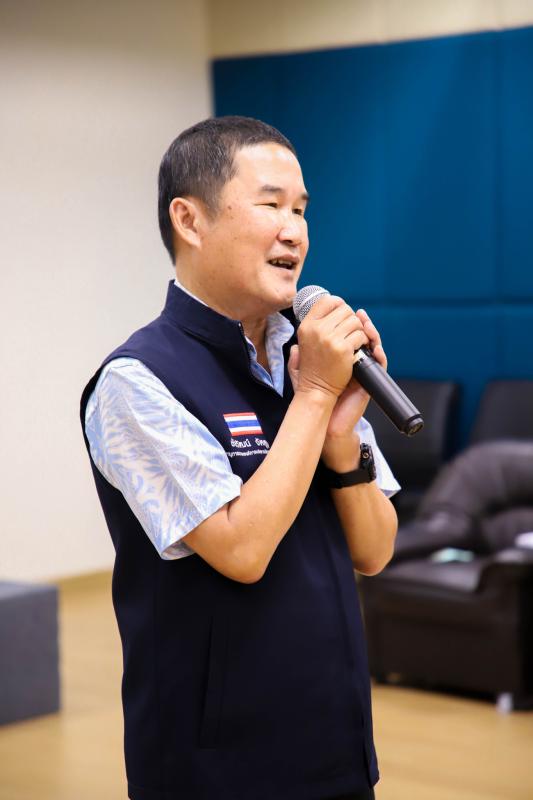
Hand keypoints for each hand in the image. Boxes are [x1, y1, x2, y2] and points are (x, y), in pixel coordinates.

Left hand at [288, 308, 387, 470]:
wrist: (322, 416)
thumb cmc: (312, 396)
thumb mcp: (300, 375)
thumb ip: (297, 360)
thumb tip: (293, 346)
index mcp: (337, 354)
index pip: (344, 332)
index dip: (344, 320)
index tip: (339, 310)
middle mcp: (351, 359)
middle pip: (361, 334)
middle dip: (360, 322)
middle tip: (358, 315)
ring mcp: (362, 368)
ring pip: (373, 345)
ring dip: (372, 333)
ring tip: (366, 325)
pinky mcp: (370, 380)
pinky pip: (380, 363)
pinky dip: (379, 353)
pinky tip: (374, 346)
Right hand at [291, 295, 368, 400]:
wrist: (316, 391)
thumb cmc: (312, 369)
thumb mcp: (303, 344)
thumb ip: (313, 326)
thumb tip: (328, 304)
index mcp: (306, 326)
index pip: (326, 300)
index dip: (339, 304)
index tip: (343, 314)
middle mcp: (317, 330)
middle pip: (345, 309)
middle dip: (351, 320)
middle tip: (350, 333)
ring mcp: (331, 339)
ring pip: (356, 322)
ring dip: (359, 331)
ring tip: (353, 342)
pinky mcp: (344, 349)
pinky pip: (361, 335)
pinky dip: (363, 343)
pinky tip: (357, 351)